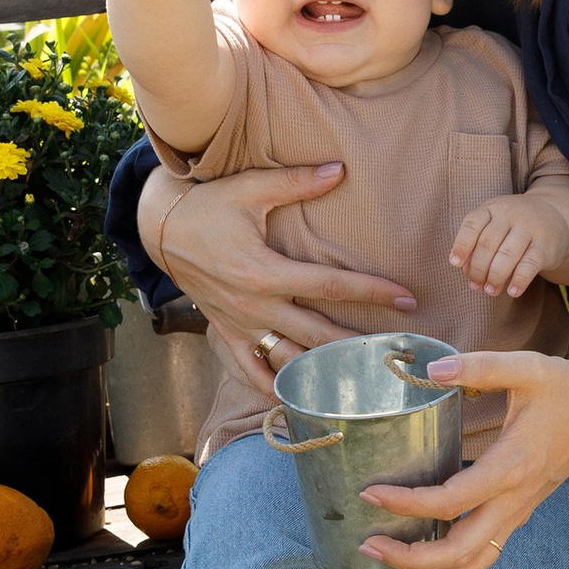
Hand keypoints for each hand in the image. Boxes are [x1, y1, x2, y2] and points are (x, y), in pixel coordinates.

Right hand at [144, 158, 417, 403]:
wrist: (161, 230)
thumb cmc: (209, 206)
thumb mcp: (250, 188)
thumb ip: (296, 182)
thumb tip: (339, 170)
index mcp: (265, 272)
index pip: (330, 286)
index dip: (372, 292)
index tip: (407, 299)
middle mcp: (255, 306)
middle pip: (318, 333)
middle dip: (361, 343)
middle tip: (397, 349)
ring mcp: (240, 325)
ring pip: (290, 358)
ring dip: (325, 371)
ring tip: (363, 378)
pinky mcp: (227, 333)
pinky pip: (250, 370)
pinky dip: (273, 388)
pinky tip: (300, 399)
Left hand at [358, 345, 568, 568]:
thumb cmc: (564, 387)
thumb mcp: (525, 368)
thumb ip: (478, 367)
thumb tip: (430, 370)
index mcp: (511, 467)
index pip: (450, 502)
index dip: (406, 505)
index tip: (371, 494)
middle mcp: (514, 500)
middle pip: (459, 551)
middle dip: (409, 559)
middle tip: (367, 545)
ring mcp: (518, 512)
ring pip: (474, 565)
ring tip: (388, 568)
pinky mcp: (518, 513)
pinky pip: (484, 555)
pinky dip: (451, 568)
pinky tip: (420, 558)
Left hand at [449, 193, 565, 298]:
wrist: (555, 215)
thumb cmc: (514, 226)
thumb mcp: (495, 225)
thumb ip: (478, 244)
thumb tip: (466, 271)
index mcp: (492, 208)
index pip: (472, 224)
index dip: (462, 245)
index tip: (455, 264)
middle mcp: (510, 214)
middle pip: (487, 244)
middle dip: (478, 269)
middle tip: (475, 286)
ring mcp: (530, 228)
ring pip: (507, 255)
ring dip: (495, 277)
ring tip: (490, 291)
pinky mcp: (546, 245)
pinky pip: (529, 264)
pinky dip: (519, 280)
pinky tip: (512, 292)